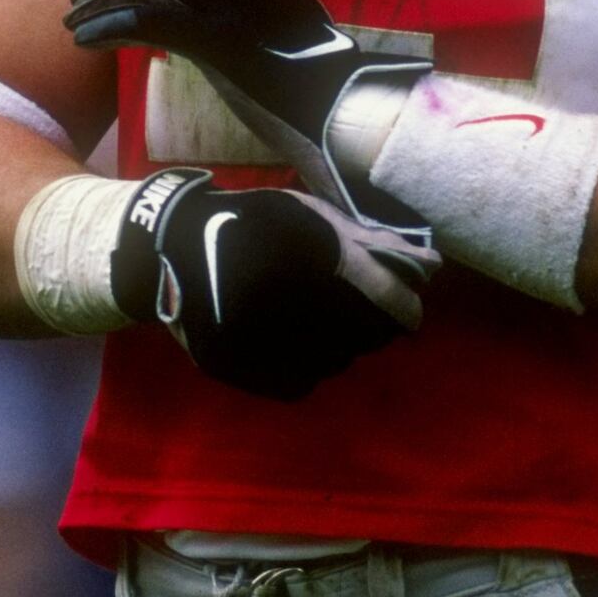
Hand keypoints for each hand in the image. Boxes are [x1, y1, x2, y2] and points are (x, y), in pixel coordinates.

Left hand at [66, 0, 430, 232]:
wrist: (341, 107)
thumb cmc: (310, 73)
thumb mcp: (275, 20)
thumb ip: (237, 2)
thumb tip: (190, 6)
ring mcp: (228, 1)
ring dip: (97, 0)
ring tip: (75, 23)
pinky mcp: (217, 39)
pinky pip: (144, 19)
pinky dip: (107, 27)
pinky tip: (87, 43)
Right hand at [111, 168, 437, 400]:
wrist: (169, 246)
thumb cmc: (252, 223)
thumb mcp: (309, 215)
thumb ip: (367, 241)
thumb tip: (428, 266)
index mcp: (308, 254)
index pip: (384, 298)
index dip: (404, 308)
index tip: (409, 315)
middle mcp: (283, 300)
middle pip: (363, 336)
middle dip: (371, 327)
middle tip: (359, 315)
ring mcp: (256, 338)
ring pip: (334, 362)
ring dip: (341, 348)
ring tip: (319, 325)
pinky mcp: (237, 365)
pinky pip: (299, 382)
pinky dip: (308, 368)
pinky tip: (295, 346)